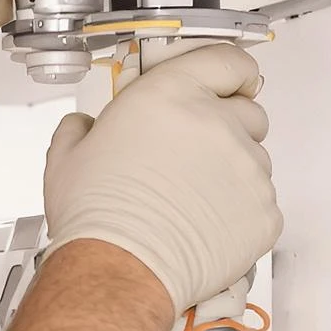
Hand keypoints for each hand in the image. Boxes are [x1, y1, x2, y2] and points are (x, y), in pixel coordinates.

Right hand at [41, 44, 281, 315]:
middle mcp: (217, 123)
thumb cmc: (97, 217)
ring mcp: (247, 168)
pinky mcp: (262, 211)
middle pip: (249, 113)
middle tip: (196, 156)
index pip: (227, 60)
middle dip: (229, 128)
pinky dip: (240, 214)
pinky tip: (206, 227)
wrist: (120, 271)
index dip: (233, 72)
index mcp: (172, 95)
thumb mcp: (68, 156)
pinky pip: (261, 205)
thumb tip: (86, 128)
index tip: (233, 81)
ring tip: (193, 202)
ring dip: (232, 174)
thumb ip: (82, 128)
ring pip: (254, 162)